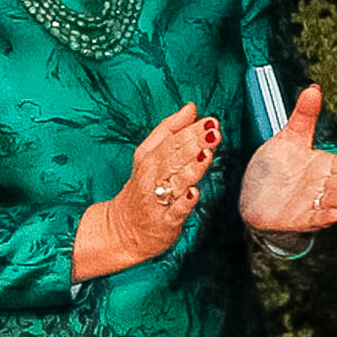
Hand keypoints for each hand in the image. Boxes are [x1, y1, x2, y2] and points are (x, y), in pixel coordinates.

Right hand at [87, 105, 217, 271]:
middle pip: (173, 158)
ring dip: (191, 169)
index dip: (191, 130)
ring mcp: (157, 201)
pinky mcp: (164, 222)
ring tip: (206, 155)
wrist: (123, 230)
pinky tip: (194, 193)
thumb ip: (171, 130)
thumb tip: (191, 107)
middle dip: (193, 144)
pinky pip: (174, 212)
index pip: (171, 141)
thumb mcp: (150, 155)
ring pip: (174, 182)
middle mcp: (151, 178)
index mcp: (149, 158)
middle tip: (213, 133)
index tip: (211, 121)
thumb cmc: (143, 188)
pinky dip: (184, 203)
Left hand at [241, 86, 336, 236]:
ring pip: (334, 200)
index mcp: (327, 165)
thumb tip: (314, 88)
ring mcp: (314, 203)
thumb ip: (304, 116)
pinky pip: (316, 218)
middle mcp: (324, 185)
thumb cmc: (276, 167)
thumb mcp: (290, 138)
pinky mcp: (300, 218)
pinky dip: (326, 217)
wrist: (254, 196)